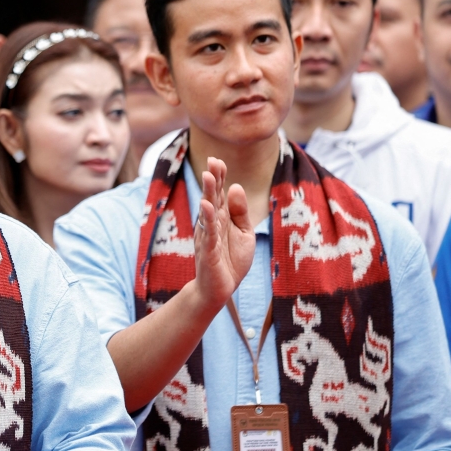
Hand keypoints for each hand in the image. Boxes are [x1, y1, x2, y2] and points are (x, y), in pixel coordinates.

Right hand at [191, 157, 253, 311]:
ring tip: (207, 175)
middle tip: (212, 160)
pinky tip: (206, 206)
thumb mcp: (244, 233)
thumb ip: (240, 211)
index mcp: (221, 218)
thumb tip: (236, 186)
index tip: (218, 160)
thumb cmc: (231, 261)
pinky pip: (208, 232)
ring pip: (208, 211)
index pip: (219, 193)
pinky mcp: (208, 250)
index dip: (219, 177)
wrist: (219, 289)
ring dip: (207, 193)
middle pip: (212, 197)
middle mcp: (212, 224)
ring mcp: (208, 236)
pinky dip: (207, 219)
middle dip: (213, 179)